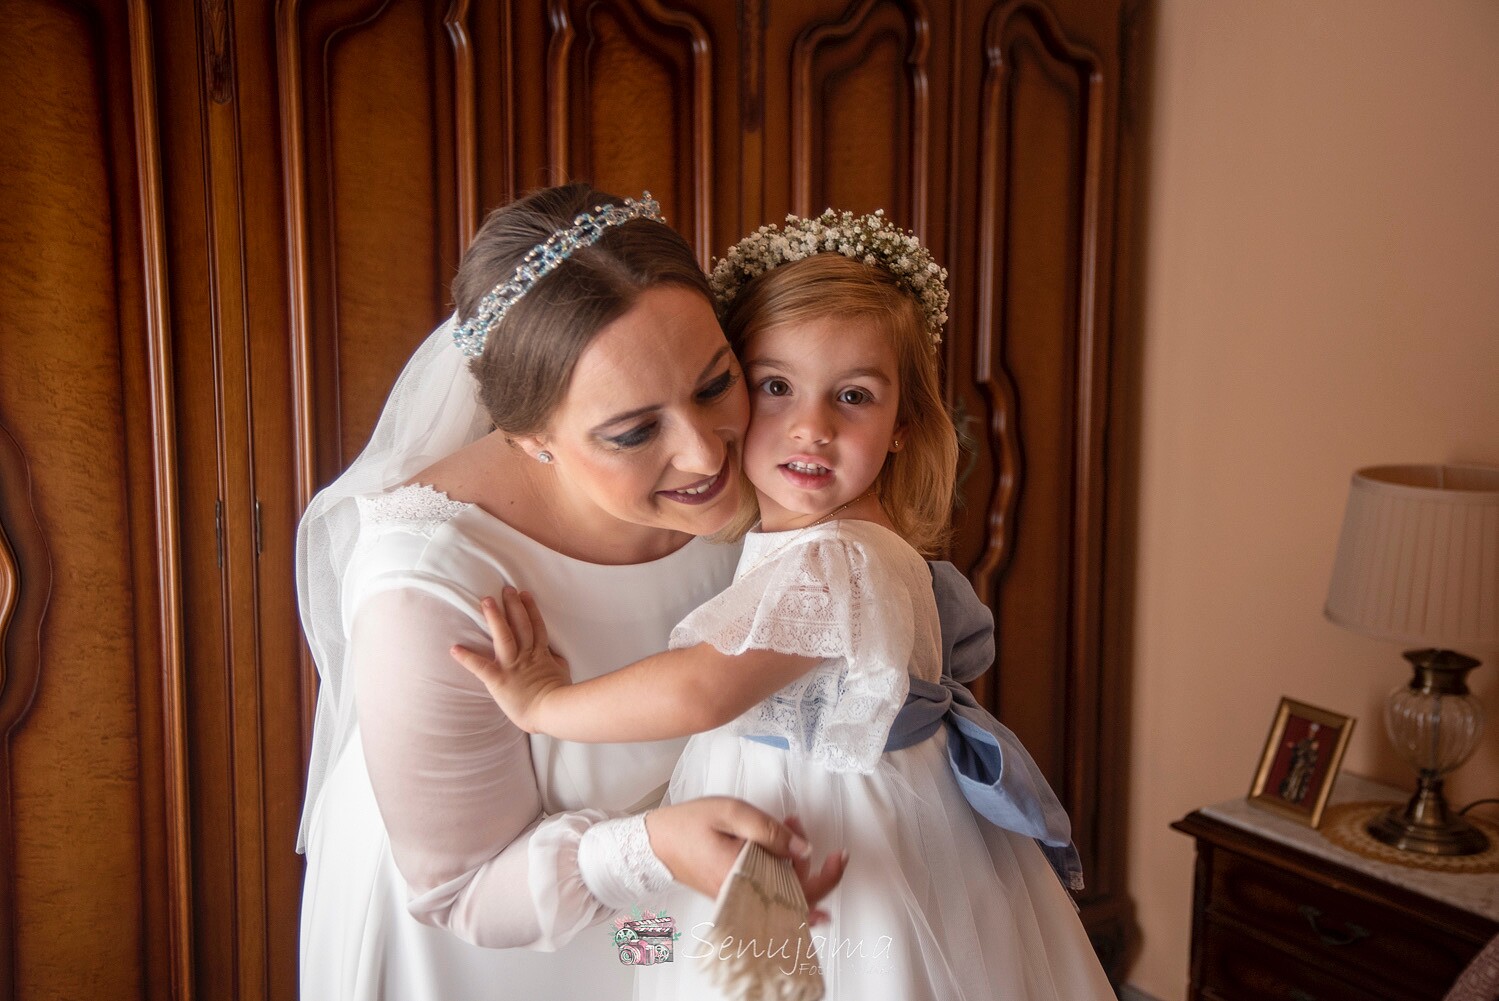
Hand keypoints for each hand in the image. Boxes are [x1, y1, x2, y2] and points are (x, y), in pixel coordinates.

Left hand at [450, 587, 570, 732]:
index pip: (535, 627)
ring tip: (486, 601)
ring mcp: (512, 666)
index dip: (530, 609)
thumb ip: (556, 661)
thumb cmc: (560, 697)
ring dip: (494, 618)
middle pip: (520, 625)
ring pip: (504, 636)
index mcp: (541, 655)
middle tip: (506, 589)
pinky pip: (480, 667)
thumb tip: (555, 654)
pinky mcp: (499, 680)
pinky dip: (467, 658)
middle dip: (513, 606)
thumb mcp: (562, 674)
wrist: (554, 710)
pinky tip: (455, 649)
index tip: (525, 594)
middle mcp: (526, 656)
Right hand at [645, 798, 847, 925]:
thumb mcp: (731, 813)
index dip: (826, 878)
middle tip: (798, 827)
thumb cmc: (689, 824)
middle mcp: (745, 896)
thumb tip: (804, 850)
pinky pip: (771, 890)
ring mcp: (741, 898)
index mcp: (745, 878)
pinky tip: (782, 846)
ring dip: (794, 861)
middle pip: (797, 897)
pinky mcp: (738, 894)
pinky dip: (782, 868)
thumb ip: (770, 830)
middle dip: (810, 863)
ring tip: (787, 826)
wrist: (656, 843)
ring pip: (784, 891)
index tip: (840, 857)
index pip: (799, 893)